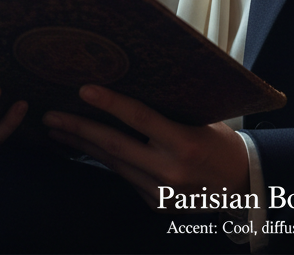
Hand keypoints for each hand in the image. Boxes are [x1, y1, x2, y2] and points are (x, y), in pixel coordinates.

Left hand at [42, 85, 248, 206]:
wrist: (243, 188)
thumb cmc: (223, 144)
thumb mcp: (201, 121)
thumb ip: (167, 114)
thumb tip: (130, 93)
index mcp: (183, 143)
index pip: (139, 118)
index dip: (110, 103)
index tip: (84, 88)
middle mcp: (169, 170)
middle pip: (114, 146)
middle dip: (78, 129)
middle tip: (50, 116)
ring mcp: (160, 192)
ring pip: (114, 164)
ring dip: (83, 146)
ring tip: (57, 131)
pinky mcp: (155, 204)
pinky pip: (125, 177)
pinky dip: (105, 161)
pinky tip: (86, 149)